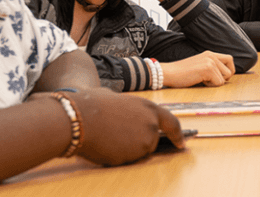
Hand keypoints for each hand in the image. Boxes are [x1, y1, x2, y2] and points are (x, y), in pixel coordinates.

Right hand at [67, 88, 184, 164]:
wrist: (78, 119)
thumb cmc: (93, 104)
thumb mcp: (118, 98)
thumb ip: (131, 109)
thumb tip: (127, 113)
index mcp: (150, 109)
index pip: (172, 124)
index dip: (177, 135)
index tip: (181, 143)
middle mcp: (151, 126)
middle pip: (151, 141)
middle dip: (139, 140)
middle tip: (117, 132)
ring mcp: (142, 143)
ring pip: (138, 152)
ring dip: (127, 147)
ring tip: (109, 134)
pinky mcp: (131, 157)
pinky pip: (125, 159)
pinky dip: (117, 155)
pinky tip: (105, 144)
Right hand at [161, 51, 235, 87]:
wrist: (168, 73)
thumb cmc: (181, 73)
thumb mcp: (199, 66)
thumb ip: (211, 67)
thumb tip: (226, 76)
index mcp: (210, 54)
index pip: (230, 59)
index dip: (228, 70)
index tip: (219, 77)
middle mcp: (211, 55)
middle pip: (230, 69)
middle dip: (224, 78)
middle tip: (211, 81)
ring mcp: (210, 61)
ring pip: (225, 78)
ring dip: (215, 83)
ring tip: (202, 80)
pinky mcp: (208, 69)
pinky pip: (219, 83)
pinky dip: (210, 86)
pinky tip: (199, 82)